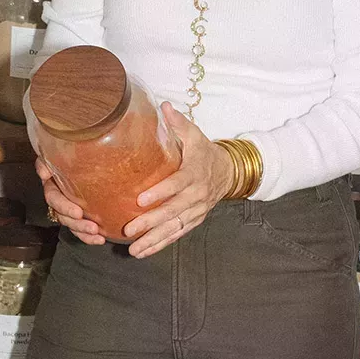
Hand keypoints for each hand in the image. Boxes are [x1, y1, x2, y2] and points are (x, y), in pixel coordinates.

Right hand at [35, 156, 105, 245]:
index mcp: (52, 185)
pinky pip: (81, 228)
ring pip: (72, 225)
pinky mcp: (80, 214)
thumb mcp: (57, 152)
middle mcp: (58, 199)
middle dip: (77, 225)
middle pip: (63, 216)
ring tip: (98, 236)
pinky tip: (101, 239)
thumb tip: (44, 173)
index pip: (53, 198)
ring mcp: (68, 208)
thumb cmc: (71, 151)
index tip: (78, 213)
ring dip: (84, 233)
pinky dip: (89, 236)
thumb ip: (47, 161)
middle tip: (92, 227)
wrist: (86, 153)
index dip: (64, 207)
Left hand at [123, 105, 236, 258]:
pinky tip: (143, 253)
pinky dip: (161, 245)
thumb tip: (164, 106)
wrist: (229, 172)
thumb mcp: (195, 134)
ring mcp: (196, 210)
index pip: (176, 184)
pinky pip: (177, 235)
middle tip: (130, 229)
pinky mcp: (194, 220)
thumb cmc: (204, 152)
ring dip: (153, 239)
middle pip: (173, 211)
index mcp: (195, 172)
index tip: (140, 200)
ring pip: (174, 228)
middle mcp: (197, 195)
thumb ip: (178, 123)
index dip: (159, 193)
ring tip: (134, 249)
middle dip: (151, 222)